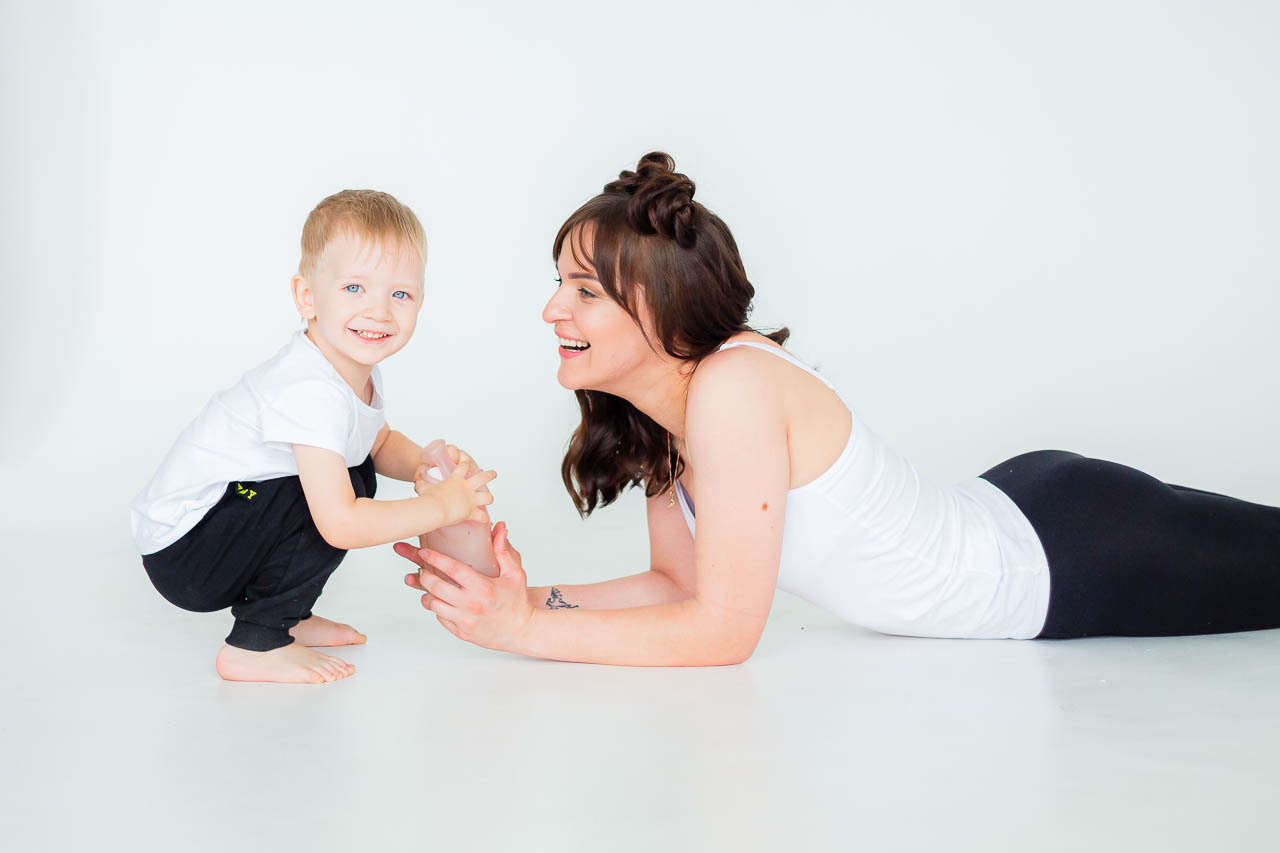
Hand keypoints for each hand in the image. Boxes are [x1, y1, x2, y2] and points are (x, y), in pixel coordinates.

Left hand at [392, 522, 532, 651]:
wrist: (520, 631)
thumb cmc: (517, 601)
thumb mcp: (514, 574)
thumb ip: (503, 551)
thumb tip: (500, 529)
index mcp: (483, 588)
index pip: (452, 569)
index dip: (435, 559)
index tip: (425, 552)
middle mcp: (471, 605)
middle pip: (436, 587)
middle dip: (424, 575)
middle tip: (423, 569)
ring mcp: (464, 620)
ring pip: (433, 604)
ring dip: (427, 593)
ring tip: (429, 585)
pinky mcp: (460, 632)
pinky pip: (440, 617)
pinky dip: (436, 607)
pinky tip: (441, 600)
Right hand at [415, 459, 495, 524]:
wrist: (434, 508)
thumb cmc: (428, 497)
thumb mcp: (423, 485)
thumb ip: (421, 482)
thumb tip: (417, 480)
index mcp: (456, 479)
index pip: (464, 466)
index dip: (466, 463)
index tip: (467, 463)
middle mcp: (467, 488)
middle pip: (483, 477)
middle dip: (489, 474)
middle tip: (493, 473)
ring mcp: (471, 500)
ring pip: (487, 496)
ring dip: (489, 496)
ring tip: (490, 497)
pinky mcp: (471, 512)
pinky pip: (482, 516)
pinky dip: (484, 518)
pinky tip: (485, 519)